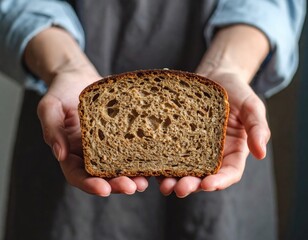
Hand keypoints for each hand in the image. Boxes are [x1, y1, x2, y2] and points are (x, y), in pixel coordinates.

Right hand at [37, 66, 148, 195]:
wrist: (80, 77)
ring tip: (145, 180)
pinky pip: (133, 147)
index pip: (78, 175)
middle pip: (104, 176)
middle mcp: (92, 153)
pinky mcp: (123, 134)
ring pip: (121, 165)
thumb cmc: (62, 91)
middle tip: (131, 187)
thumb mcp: (50, 107)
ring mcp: (109, 144)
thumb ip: (52, 129)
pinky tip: (154, 159)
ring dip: (133, 175)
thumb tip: (60, 155)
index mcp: (72, 152)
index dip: (90, 185)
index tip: (104, 189)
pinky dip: (143, 156)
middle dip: (117, 183)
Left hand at [158, 71, 270, 196]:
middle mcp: (212, 155)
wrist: (215, 76)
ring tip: (165, 185)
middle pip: (203, 176)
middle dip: (192, 185)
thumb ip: (257, 128)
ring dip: (174, 180)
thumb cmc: (237, 91)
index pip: (229, 173)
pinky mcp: (177, 139)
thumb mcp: (252, 107)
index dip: (219, 182)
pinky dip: (162, 164)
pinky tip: (153, 168)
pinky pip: (169, 154)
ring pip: (184, 170)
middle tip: (180, 189)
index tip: (208, 185)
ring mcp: (193, 148)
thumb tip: (261, 154)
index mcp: (233, 152)